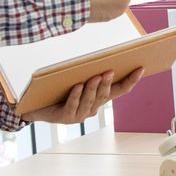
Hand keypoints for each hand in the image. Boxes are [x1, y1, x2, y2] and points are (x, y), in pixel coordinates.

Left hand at [22, 68, 142, 123]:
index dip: (131, 80)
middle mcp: (92, 109)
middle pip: (105, 95)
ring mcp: (79, 115)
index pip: (120, 90)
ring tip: (95, 76)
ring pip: (90, 101)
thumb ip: (90, 74)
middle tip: (110, 70)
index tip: (141, 68)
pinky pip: (73, 105)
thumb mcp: (77, 79)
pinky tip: (77, 86)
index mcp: (98, 99)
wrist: (34, 107)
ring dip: (93, 88)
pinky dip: (76, 95)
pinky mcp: (65, 118)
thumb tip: (102, 58)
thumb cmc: (58, 91)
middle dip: (108, 82)